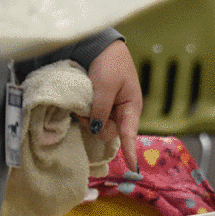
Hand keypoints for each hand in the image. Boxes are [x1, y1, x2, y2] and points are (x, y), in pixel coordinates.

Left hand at [82, 40, 142, 171]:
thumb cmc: (110, 64)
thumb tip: (95, 129)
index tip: (133, 168)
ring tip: (81, 104)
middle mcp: (123, 111)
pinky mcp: (102, 105)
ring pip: (99, 126)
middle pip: (110, 132)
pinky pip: (94, 117)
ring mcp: (112, 109)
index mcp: (131, 107)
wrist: (103, 46)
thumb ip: (100, 109)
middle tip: (83, 112)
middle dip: (96, 126)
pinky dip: (86, 113)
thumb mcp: (104, 86)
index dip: (130, 151)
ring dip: (88, 118)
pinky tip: (82, 105)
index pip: (130, 133)